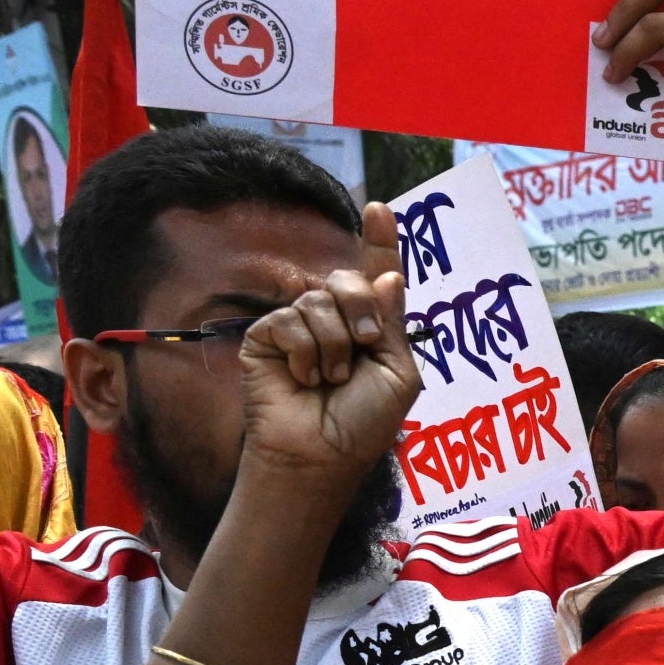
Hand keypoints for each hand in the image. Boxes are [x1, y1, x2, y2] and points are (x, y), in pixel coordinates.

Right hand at [233, 202, 417, 496]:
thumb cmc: (363, 423)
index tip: (378, 208)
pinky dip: (304, 352)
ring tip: (330, 380)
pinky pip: (289, 320)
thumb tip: (389, 275)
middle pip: (348, 280)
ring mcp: (298, 327)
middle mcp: (335, 322)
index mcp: (370, 328)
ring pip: (318, 301)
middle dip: (362, 309)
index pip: (374, 277)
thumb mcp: (397, 372)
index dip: (377, 242)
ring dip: (334, 344)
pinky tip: (300, 378)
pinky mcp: (266, 337)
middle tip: (365, 346)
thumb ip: (392, 323)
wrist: (321, 456)